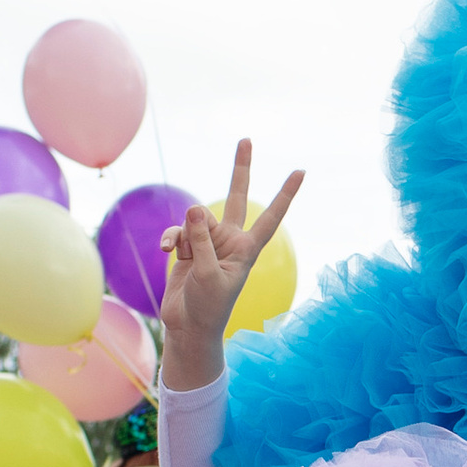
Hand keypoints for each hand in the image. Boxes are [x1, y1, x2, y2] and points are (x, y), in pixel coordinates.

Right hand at [160, 143, 303, 388]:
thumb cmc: (207, 307)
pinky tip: (167, 251)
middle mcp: (230, 240)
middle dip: (240, 169)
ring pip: (195, 219)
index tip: (300, 171)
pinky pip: (179, 231)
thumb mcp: (207, 273)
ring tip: (181, 254)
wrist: (188, 327)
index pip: (270, 216)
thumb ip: (201, 239)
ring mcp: (209, 242)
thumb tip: (194, 207)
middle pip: (236, 197)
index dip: (285, 195)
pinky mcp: (189, 248)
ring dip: (185, 233)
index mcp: (246, 249)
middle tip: (246, 139)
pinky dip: (172, 238)